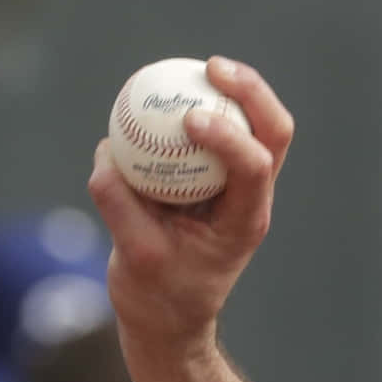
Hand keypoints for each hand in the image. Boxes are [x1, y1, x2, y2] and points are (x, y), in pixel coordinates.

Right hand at [87, 57, 295, 353]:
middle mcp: (250, 198)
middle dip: (252, 93)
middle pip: (272, 133)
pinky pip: (209, 134)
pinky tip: (166, 87)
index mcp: (245, 220)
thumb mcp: (135, 257)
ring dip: (234, 91)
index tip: (190, 120)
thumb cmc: (158, 294)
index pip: (255, 167)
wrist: (168, 316)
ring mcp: (234, 186)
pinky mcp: (210, 179)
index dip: (230, 136)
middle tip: (213, 67)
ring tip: (201, 65)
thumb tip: (108, 154)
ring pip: (252, 126)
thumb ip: (120, 205)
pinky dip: (194, 108)